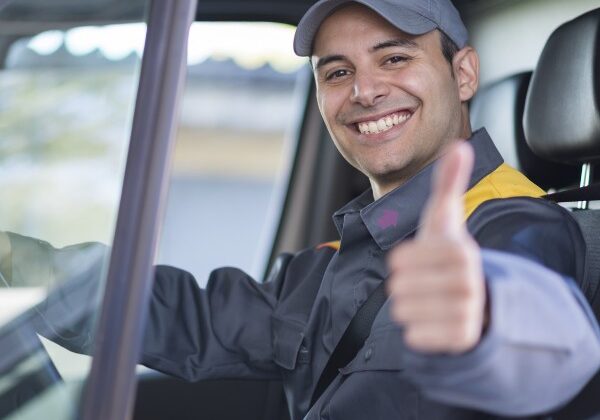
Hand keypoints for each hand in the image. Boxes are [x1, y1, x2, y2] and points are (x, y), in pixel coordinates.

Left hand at [387, 142, 485, 353]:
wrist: (476, 299)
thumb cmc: (448, 255)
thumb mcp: (445, 220)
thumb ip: (447, 184)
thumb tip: (458, 145)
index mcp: (459, 250)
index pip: (398, 260)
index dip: (402, 261)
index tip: (422, 260)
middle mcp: (467, 282)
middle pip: (398, 287)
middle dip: (405, 285)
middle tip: (426, 283)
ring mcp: (466, 313)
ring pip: (402, 311)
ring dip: (410, 308)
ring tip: (431, 301)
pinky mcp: (460, 340)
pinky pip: (414, 337)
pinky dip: (417, 331)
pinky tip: (435, 321)